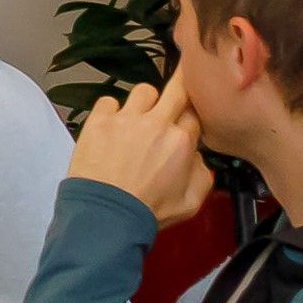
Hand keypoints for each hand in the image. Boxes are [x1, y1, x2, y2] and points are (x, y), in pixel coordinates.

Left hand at [69, 83, 215, 227]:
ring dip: (144, 102)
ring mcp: (126, 118)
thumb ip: (202, 175)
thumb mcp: (190, 204)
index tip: (186, 120)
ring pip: (143, 90)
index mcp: (180, 142)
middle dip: (180, 86)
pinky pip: (108, 100)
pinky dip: (110, 110)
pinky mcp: (99, 120)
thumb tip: (198, 158)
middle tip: (177, 89)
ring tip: (138, 119)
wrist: (107, 216)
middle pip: (176, 88)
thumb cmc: (147, 212)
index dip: (191, 117)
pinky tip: (111, 126)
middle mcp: (156, 123)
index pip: (194, 114)